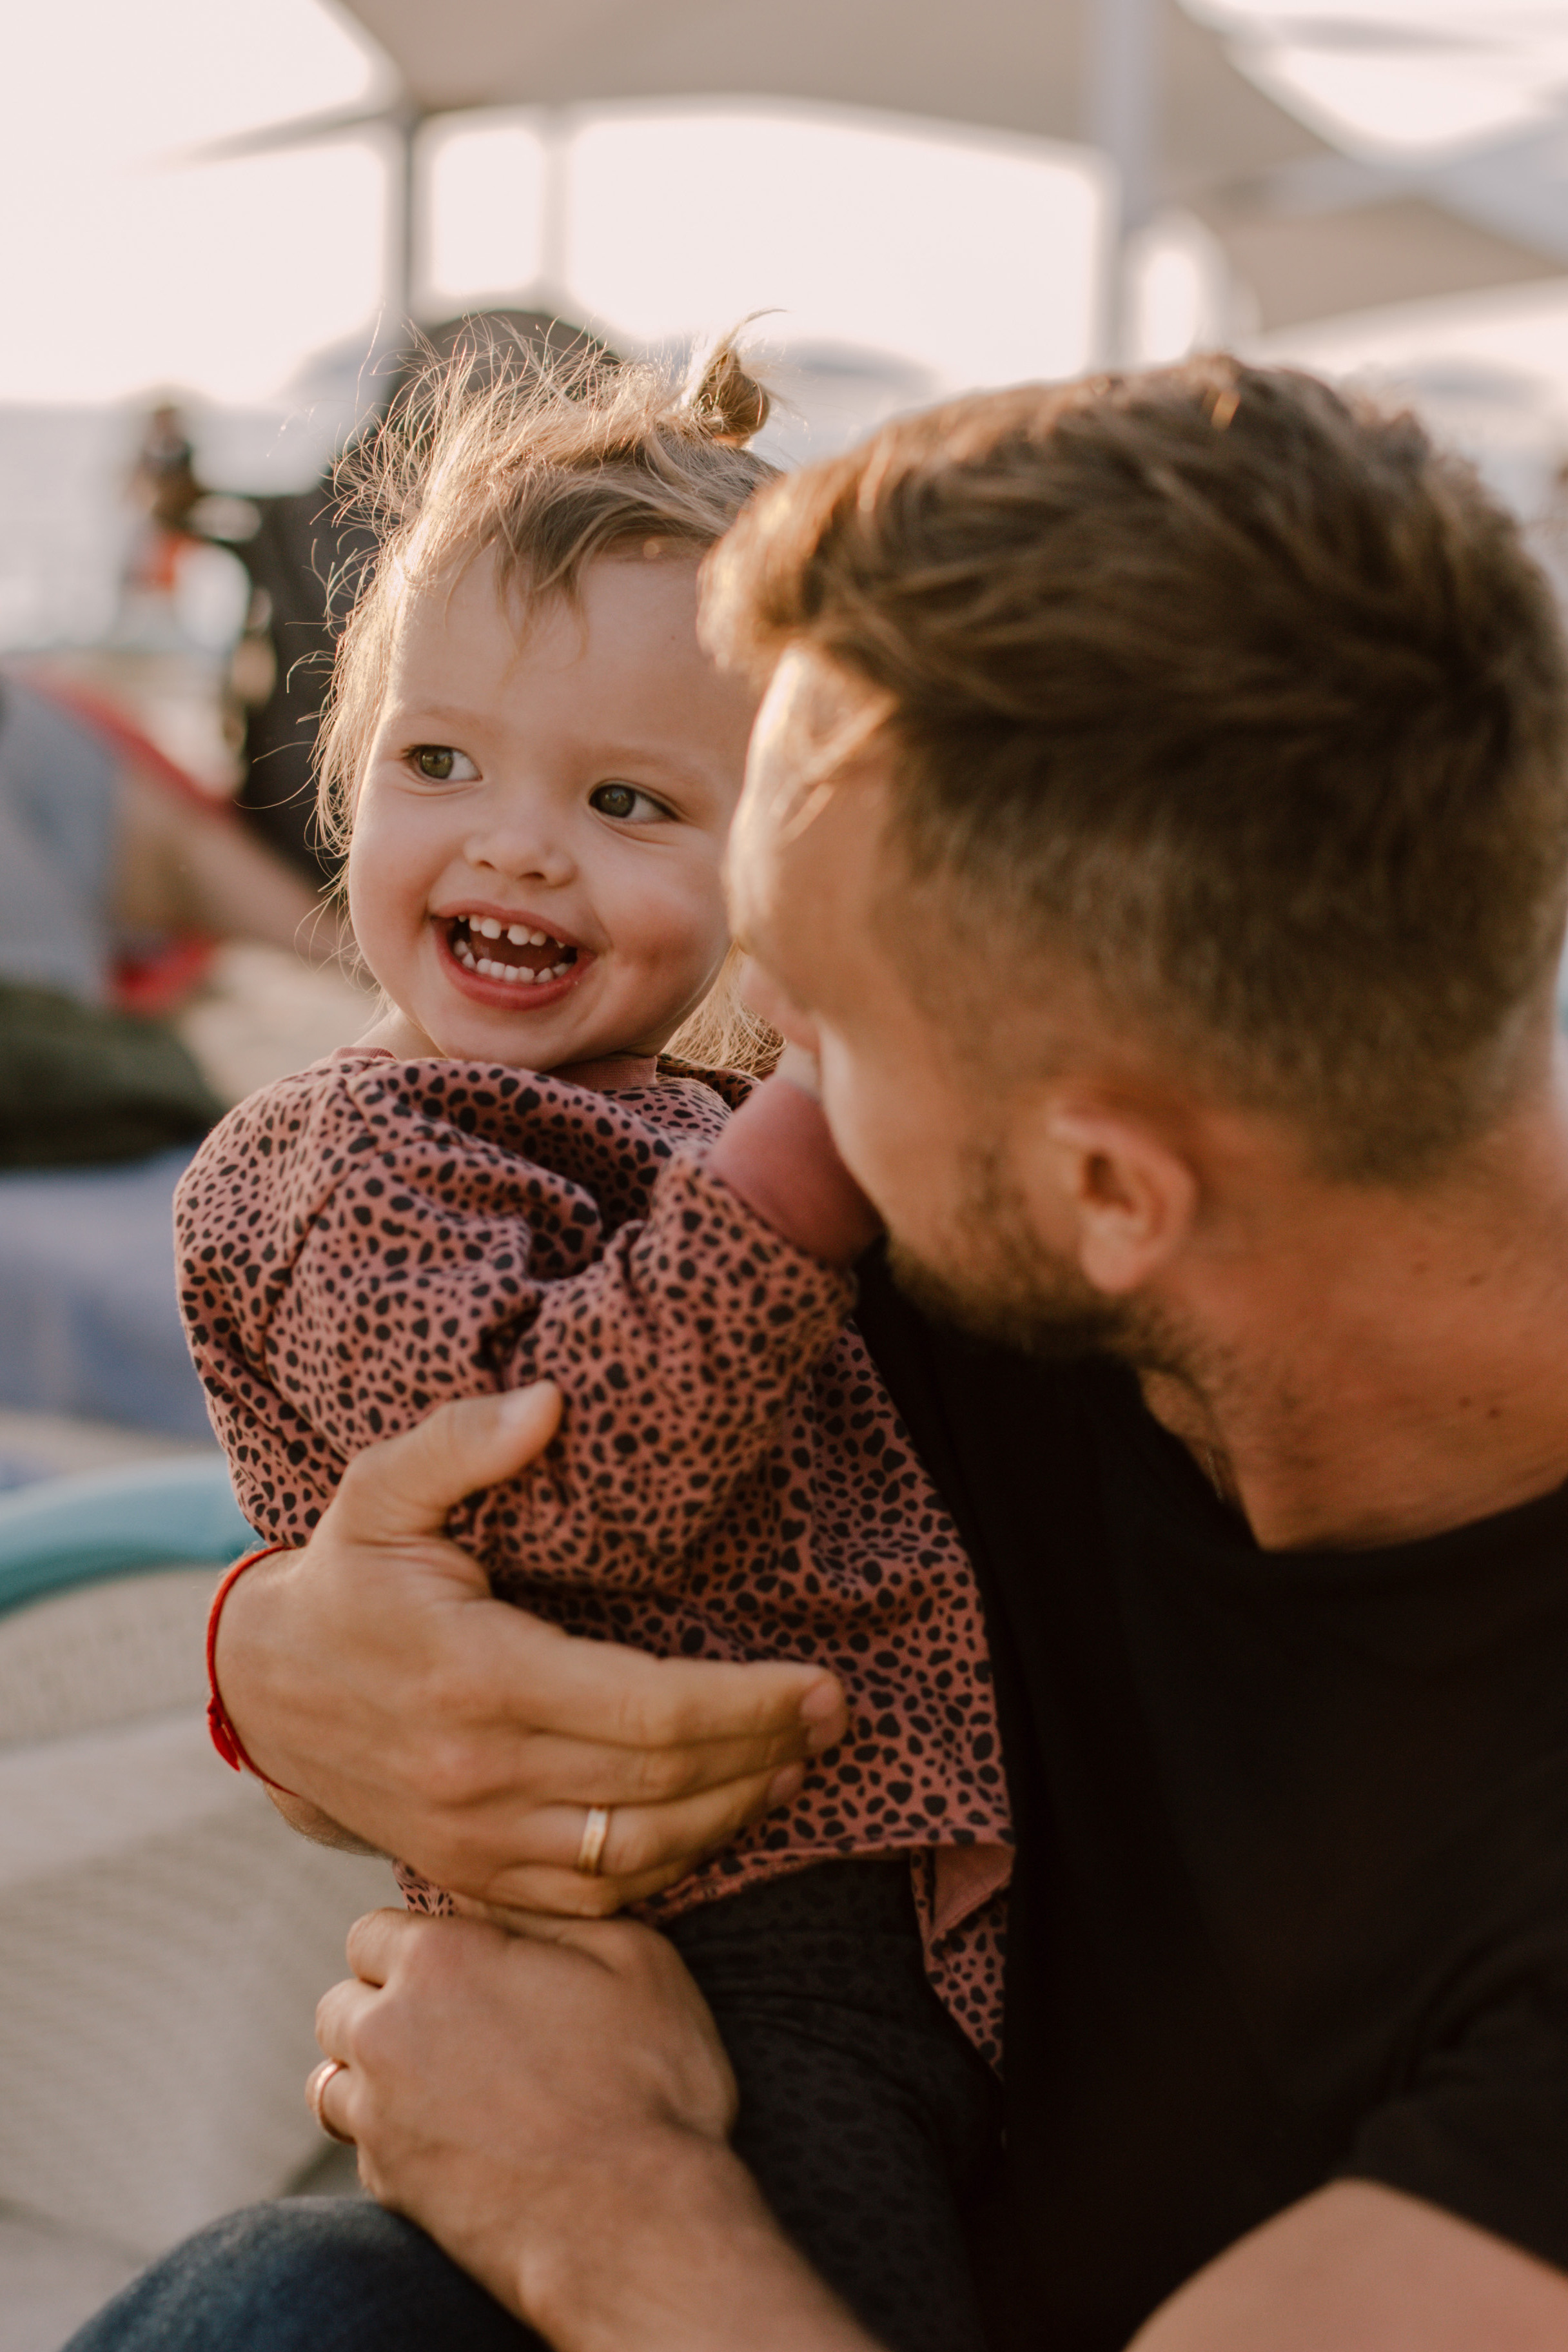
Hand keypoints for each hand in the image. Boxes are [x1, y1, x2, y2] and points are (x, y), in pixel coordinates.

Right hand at [216, 1387, 847, 1914]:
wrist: (261, 1692)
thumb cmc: (345, 1579)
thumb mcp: (382, 1490)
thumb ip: (462, 1441)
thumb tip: (550, 1403)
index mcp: (477, 1676)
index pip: (649, 1711)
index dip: (748, 1702)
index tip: (820, 1682)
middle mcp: (481, 1773)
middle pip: (662, 1785)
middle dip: (764, 1751)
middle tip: (832, 1715)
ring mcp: (474, 1838)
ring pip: (639, 1852)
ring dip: (732, 1814)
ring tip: (793, 1765)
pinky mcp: (472, 1873)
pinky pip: (592, 1895)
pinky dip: (668, 1867)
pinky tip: (716, 1821)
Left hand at [312, 1908, 875, 2351]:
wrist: (638, 2223)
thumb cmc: (647, 2080)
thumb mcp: (632, 1955)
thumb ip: (547, 1914)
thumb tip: (494, 1899)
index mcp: (438, 1960)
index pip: (373, 1931)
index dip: (419, 1943)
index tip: (464, 1963)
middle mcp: (387, 2032)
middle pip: (340, 2003)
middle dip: (383, 2004)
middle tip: (457, 2021)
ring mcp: (379, 2117)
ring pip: (333, 2077)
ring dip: (373, 2072)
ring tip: (441, 2079)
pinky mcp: (389, 2187)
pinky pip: (362, 2146)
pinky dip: (391, 2137)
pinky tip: (454, 2138)